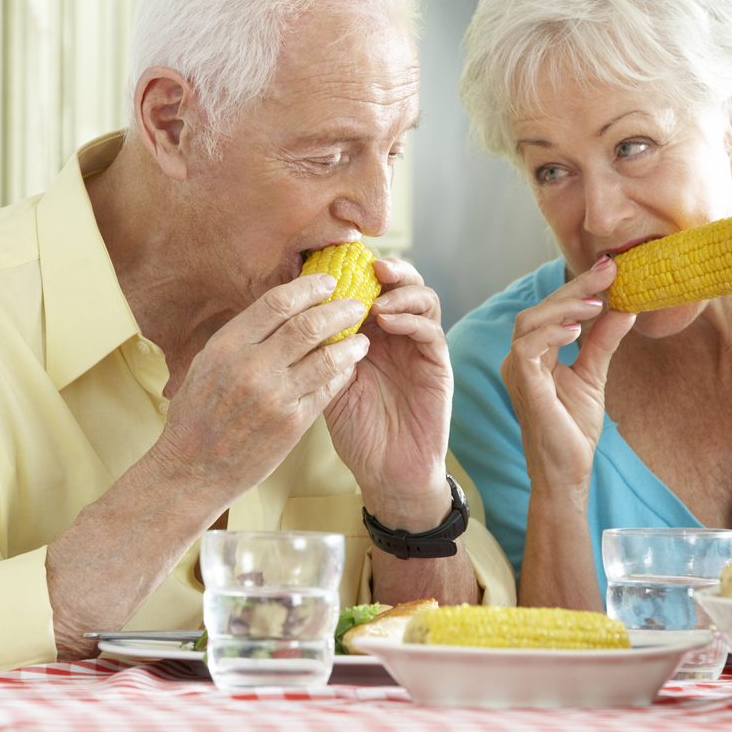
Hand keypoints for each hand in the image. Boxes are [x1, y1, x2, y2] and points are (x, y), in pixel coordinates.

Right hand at [151, 273, 370, 500]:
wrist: (193, 470)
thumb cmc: (197, 415)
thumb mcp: (207, 364)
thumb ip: (243, 338)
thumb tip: (281, 309)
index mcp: (227, 346)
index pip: (277, 303)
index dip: (308, 287)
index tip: (327, 281)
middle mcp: (252, 367)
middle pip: (308, 324)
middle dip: (338, 309)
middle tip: (356, 304)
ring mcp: (275, 397)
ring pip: (326, 357)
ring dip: (350, 342)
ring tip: (361, 337)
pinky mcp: (293, 423)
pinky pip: (328, 389)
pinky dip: (343, 373)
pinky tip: (350, 366)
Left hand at [324, 258, 452, 530]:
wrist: (386, 474)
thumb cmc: (356, 431)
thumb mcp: (328, 382)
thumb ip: (321, 348)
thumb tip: (293, 308)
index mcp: (371, 334)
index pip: (370, 288)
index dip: (356, 269)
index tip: (332, 258)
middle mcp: (399, 336)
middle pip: (402, 284)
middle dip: (387, 269)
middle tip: (367, 266)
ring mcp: (420, 349)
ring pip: (423, 300)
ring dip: (401, 290)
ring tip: (376, 296)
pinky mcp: (438, 367)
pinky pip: (430, 332)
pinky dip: (410, 319)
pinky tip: (386, 320)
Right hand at [500, 257, 635, 496]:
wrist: (567, 470)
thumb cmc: (572, 429)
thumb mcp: (593, 375)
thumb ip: (604, 341)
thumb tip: (626, 308)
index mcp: (535, 353)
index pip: (553, 310)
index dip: (579, 287)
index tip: (610, 268)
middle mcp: (520, 358)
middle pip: (540, 308)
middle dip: (575, 287)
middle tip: (609, 272)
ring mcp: (518, 371)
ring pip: (530, 321)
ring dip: (565, 306)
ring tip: (598, 303)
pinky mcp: (523, 385)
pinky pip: (527, 348)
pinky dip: (551, 333)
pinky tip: (578, 330)